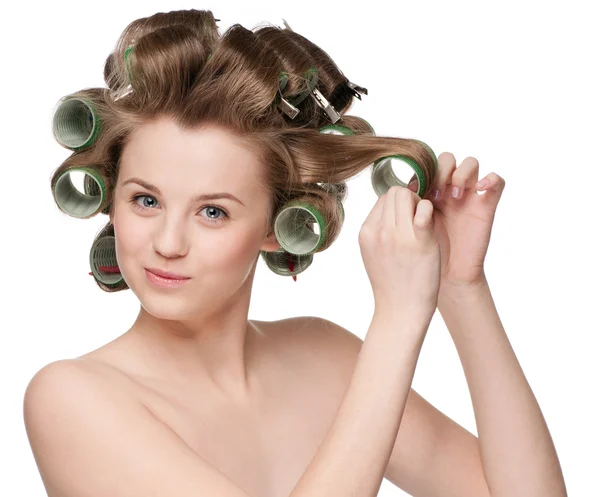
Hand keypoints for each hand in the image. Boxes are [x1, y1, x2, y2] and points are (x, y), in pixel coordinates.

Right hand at [359, 185, 440, 324]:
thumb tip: (389, 210)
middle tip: (417, 219)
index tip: (405, 222)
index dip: (397, 206)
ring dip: (419, 203)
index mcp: (366, 232)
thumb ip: (378, 231)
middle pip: (395, 192)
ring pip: (408, 195)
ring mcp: (398, 235)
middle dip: (409, 199)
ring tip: (423, 224)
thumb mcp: (372, 253)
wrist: (401, 310)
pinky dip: (428, 210)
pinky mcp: (419, 241)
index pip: (382, 199)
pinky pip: (424, 208)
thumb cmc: (391, 283)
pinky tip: (429, 226)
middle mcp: (379, 230)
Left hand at [408, 152, 504, 288]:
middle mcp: (448, 189)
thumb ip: (407, 206)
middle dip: (440, 171)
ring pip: (470, 164)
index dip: (421, 173)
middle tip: (435, 193)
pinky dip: (490, 179)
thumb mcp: (411, 226)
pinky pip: (497, 182)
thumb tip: (397, 189)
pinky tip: (480, 189)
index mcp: (428, 191)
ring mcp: (469, 195)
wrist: (445, 275)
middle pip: (447, 160)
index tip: (414, 192)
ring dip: (461, 174)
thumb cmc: (424, 251)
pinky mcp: (487, 205)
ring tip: (454, 195)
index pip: (426, 165)